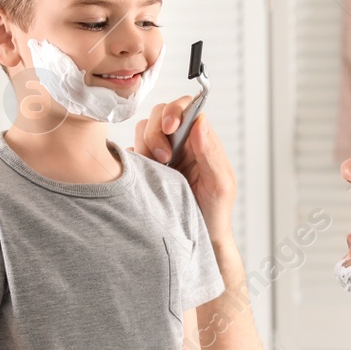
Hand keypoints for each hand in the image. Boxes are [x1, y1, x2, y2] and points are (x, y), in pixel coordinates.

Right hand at [132, 97, 237, 237]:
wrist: (197, 240)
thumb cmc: (214, 213)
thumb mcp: (220, 184)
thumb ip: (211, 153)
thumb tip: (200, 122)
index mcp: (200, 141)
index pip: (186, 109)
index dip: (175, 112)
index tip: (171, 129)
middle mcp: (180, 144)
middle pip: (160, 115)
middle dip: (157, 132)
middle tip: (164, 158)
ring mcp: (160, 155)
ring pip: (143, 131)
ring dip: (145, 146)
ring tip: (156, 170)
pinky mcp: (144, 168)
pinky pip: (130, 153)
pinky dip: (132, 160)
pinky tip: (142, 177)